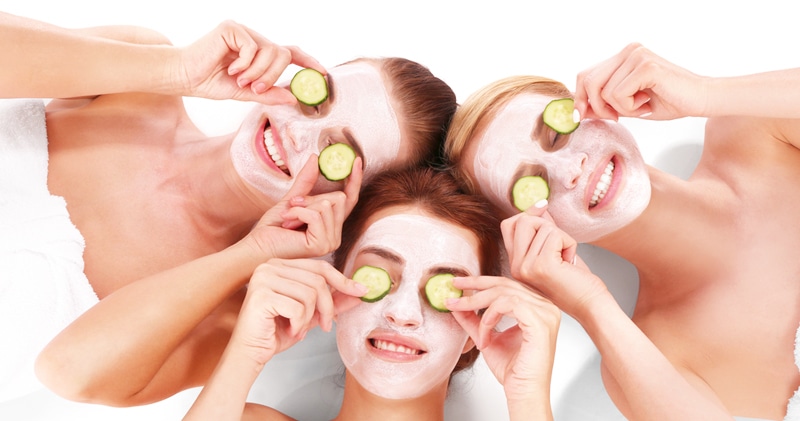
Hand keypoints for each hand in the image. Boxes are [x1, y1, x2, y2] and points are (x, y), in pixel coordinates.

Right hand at [177, 20, 325, 103]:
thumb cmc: (210, 82)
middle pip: (282, 54)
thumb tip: (292, 98)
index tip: (322, 72)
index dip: (307, 60)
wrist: (183, 76)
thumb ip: (267, 93)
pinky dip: (245, 63)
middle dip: (273, 75)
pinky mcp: (231, 28)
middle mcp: (254, 39)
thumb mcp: (244, 92)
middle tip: (256, 88)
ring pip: (270, 50)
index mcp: (258, 53)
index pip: (288, 52)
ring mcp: (243, 32)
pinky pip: (251, 47)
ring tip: (240, 80)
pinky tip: (231, 68)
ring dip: (259, 71)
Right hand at [229, 258, 365, 365]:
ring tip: (299, 328)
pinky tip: (289, 330)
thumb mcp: (311, 314)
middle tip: (325, 325)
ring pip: (310, 294)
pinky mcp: (261, 295)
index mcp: (281, 265)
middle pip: (318, 280)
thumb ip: (333, 301)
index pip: (320, 267)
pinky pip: (298, 307)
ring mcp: (263, 278)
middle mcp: (270, 266)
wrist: (250, 353)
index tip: (361, 291)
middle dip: (328, 307)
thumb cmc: (277, 332)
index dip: (343, 280)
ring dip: (310, 318)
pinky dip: (299, 324)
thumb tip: (360, 292)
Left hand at [244, 155, 362, 259]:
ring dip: (302, 206)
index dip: (355, 180)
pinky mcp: (322, 244)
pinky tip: (288, 222)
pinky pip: (316, 215)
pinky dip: (298, 213)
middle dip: (312, 197)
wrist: (258, 246)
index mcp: (331, 224)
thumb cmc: (273, 229)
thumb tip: (315, 158)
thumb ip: (306, 181)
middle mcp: (335, 234)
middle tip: (292, 205)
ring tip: (288, 218)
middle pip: (339, 198)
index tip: (356, 161)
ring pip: (327, 205)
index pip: (350, 199)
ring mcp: (330, 241)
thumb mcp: (292, 199)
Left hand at [446, 276, 560, 401]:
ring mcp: (545, 312)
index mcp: (536, 307)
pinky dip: (490, 316)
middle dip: (474, 285)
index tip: (458, 282)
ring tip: (469, 323)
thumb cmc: (512, 369)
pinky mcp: (540, 321)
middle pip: (504, 284)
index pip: (506, 284)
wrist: (523, 391)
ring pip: (504, 292)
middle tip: (454, 288)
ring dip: (478, 305)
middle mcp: (545, 306)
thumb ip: (473, 319)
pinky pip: (508, 304)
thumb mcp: (486, 336)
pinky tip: (484, 333)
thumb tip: (456, 303)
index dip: (480, 281)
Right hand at [500, 205, 608, 321]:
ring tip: (566, 258)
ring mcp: (526, 267)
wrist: (591, 305)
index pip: (509, 225)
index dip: (527, 213)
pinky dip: (569, 243)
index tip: (543, 208)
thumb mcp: (554, 250)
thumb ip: (542, 229)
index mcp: (515, 264)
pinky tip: (570, 262)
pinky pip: (555, 234)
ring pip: (542, 226)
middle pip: (522, 221)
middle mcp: (516, 267)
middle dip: (546, 224)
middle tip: (560, 245)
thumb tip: (539, 206)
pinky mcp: (541, 266)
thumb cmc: (577, 281)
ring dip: (562, 237)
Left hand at [574, 43, 706, 120]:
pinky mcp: (645, 66)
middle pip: (589, 82)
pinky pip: (618, 94)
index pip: (585, 75)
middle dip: (597, 107)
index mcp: (623, 56)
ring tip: (641, 106)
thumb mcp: (627, 105)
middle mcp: (628, 51)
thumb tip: (578, 111)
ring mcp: (637, 55)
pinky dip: (629, 108)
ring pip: (604, 92)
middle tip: (617, 117)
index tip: (582, 117)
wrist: (701, 100)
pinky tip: (646, 103)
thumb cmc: (669, 101)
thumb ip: (604, 104)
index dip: (579, 98)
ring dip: (620, 109)